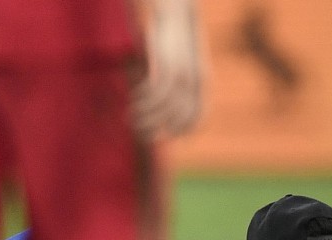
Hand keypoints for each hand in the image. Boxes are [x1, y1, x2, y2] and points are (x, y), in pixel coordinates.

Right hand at [133, 0, 202, 138]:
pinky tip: (132, 98)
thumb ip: (180, 82)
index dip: (181, 132)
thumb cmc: (177, 36)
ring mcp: (182, 74)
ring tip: (129, 118)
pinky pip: (153, 92)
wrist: (177, 8)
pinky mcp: (167, 65)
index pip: (196, 119)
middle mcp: (195, 82)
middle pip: (177, 119)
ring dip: (144, 118)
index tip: (163, 134)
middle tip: (139, 133)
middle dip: (156, 130)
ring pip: (163, 109)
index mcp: (202, 82)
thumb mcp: (183, 61)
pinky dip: (141, 100)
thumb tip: (167, 102)